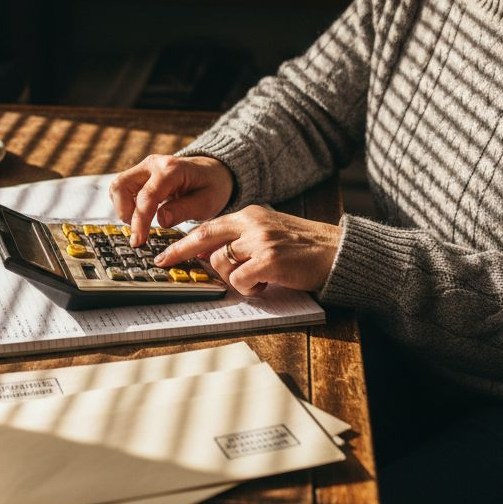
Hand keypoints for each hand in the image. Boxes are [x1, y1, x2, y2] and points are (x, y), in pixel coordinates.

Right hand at [109, 155, 233, 246]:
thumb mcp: (207, 203)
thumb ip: (184, 210)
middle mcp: (153, 164)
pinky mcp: (139, 174)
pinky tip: (142, 215)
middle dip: (124, 213)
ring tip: (141, 224)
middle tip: (138, 232)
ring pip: (117, 187)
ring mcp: (144, 167)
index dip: (139, 221)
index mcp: (172, 169)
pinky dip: (125, 205)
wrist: (212, 172)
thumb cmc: (211, 187)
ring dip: (123, 209)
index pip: (146, 196)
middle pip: (121, 186)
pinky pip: (122, 189)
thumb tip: (161, 220)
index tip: (138, 242)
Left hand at [153, 205, 340, 295]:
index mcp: (250, 214)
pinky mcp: (269, 260)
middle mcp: (252, 224)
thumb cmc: (304, 248)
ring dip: (233, 279)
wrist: (337, 251)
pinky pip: (240, 280)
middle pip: (204, 236)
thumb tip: (208, 254)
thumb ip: (241, 239)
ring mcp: (260, 241)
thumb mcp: (269, 233)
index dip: (184, 241)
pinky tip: (265, 285)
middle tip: (165, 262)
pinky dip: (248, 289)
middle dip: (180, 251)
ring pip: (222, 263)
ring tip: (256, 279)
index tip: (166, 251)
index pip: (209, 226)